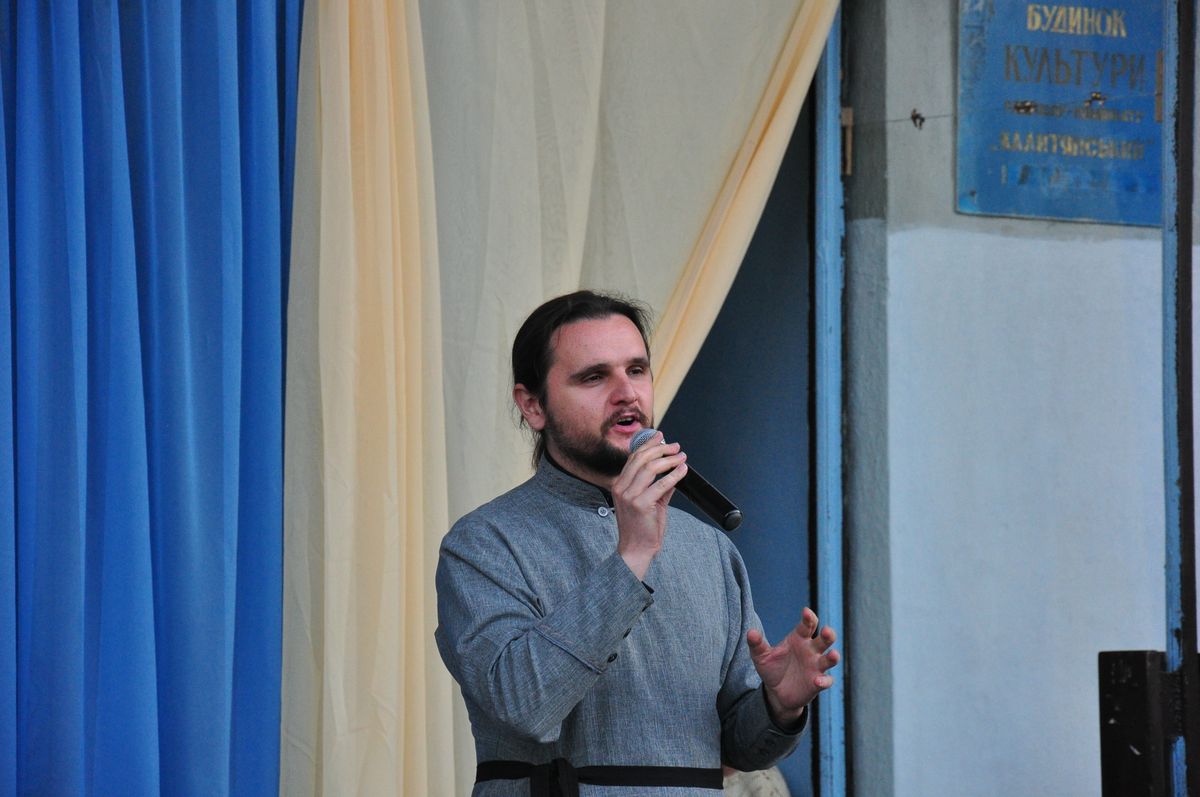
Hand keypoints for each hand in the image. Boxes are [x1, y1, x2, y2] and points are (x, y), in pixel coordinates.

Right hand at [611, 432, 686, 578]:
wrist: (636, 549)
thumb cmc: (642, 527)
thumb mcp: (648, 502)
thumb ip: (658, 487)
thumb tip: (673, 472)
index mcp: (619, 484)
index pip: (634, 457)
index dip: (648, 445)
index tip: (660, 437)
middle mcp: (621, 487)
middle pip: (641, 459)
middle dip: (660, 449)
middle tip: (676, 447)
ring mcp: (629, 496)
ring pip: (650, 468)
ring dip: (669, 460)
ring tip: (681, 457)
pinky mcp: (640, 504)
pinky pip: (660, 485)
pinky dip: (674, 475)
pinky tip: (682, 470)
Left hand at [746, 607, 839, 727]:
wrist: (776, 693)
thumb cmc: (772, 668)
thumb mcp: (761, 656)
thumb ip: (757, 644)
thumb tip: (750, 632)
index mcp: (799, 639)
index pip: (807, 625)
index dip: (809, 618)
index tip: (806, 612)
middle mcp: (811, 650)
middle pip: (825, 639)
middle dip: (828, 634)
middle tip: (827, 631)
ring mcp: (816, 666)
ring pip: (830, 659)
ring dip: (833, 657)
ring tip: (833, 655)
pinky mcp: (818, 683)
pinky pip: (826, 681)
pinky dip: (824, 681)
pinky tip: (818, 681)